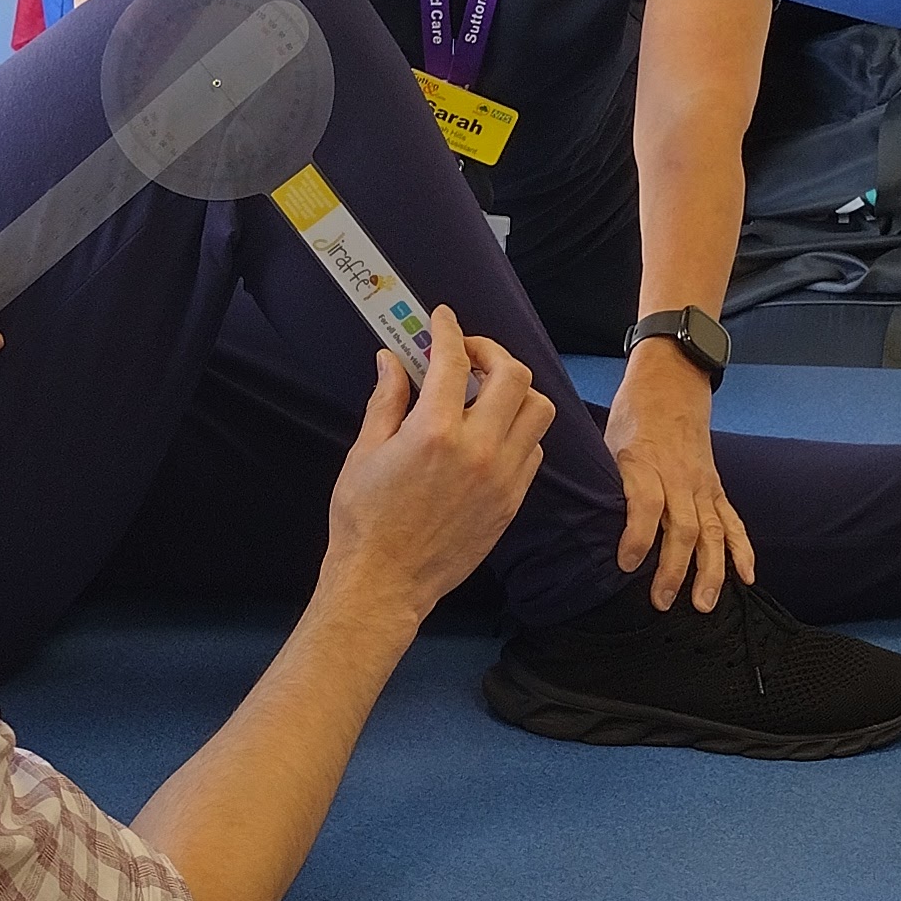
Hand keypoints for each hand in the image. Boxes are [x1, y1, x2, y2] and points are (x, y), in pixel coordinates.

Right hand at [321, 311, 552, 626]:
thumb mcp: (365, 452)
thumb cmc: (364, 519)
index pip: (454, 360)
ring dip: (514, 390)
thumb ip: (386, 400)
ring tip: (485, 392)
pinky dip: (518, 429)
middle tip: (467, 354)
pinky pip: (533, 449)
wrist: (385, 582)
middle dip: (491, 352)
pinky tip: (490, 432)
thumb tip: (392, 359)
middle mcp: (478, 450)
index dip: (449, 329)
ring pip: (537, 410)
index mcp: (434, 433)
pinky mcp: (512, 500)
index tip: (443, 318)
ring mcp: (502, 477)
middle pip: (513, 375)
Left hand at [605, 338, 753, 613]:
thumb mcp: (606, 442)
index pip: (645, 503)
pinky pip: (733, 521)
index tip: (626, 563)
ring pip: (712, 532)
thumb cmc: (633, 417)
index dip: (637, 535)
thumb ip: (606, 482)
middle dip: (674, 568)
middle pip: (682, 527)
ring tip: (704, 605)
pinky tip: (747, 577)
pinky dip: (742, 550)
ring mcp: (702, 484)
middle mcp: (678, 477)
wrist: (672, 383)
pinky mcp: (717, 488)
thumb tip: (581, 526)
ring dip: (711, 571)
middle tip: (662, 601)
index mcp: (644, 463)